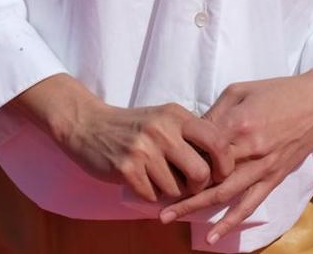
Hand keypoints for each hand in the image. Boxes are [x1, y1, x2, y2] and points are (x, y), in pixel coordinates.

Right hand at [6, 74, 234, 203]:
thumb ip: (189, 135)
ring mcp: (144, 149)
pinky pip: (153, 197)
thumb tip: (220, 165)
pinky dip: (150, 195)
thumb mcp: (163, 119)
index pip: (217, 141)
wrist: (88, 124)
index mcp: (176, 115)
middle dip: (198, 186)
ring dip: (171, 192)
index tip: (220, 174)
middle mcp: (162, 130)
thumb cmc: (132, 126)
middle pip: (201, 173)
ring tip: (159, 179)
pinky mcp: (126, 168)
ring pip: (176, 190)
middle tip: (189, 185)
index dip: (225, 163)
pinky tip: (142, 182)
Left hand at [158, 65, 312, 242]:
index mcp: (238, 123)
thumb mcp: (240, 90)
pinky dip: (230, 221)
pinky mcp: (274, 177)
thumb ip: (216, 113)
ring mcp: (263, 166)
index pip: (200, 147)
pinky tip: (213, 235)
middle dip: (179, 191)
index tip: (161, 162)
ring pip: (223, 194)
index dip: (180, 155)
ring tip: (169, 218)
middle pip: (207, 175)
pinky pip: (250, 203)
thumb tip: (194, 133)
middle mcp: (249, 148)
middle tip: (154, 203)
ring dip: (194, 208)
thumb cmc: (278, 90)